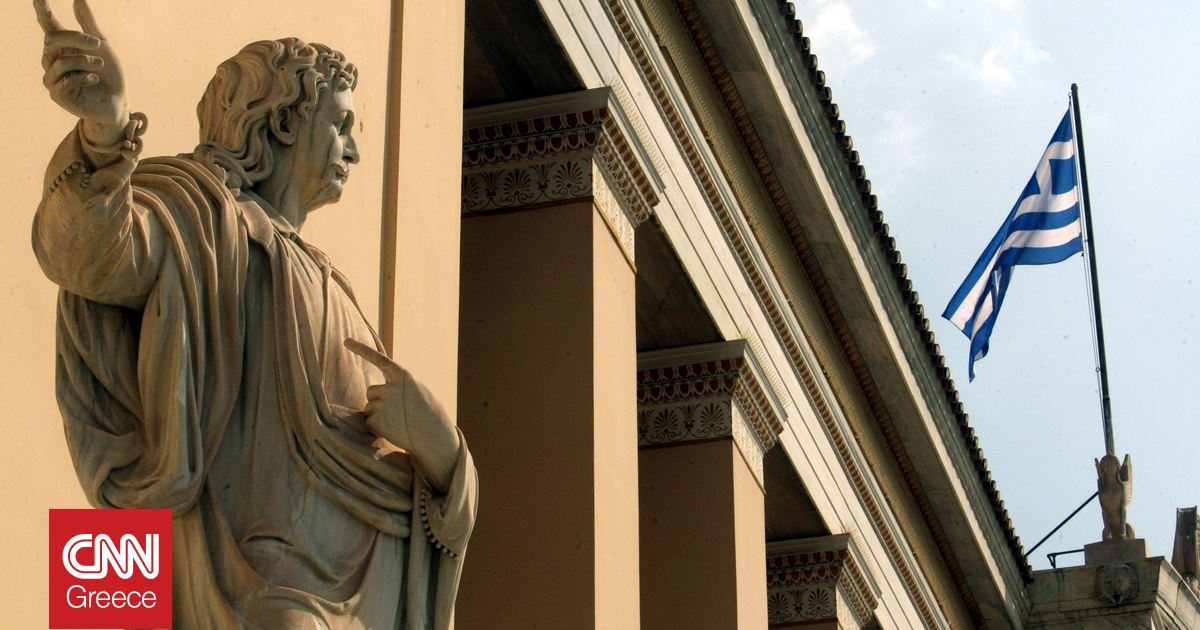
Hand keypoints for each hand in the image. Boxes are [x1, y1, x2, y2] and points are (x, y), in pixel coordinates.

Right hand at [36, 0, 128, 145]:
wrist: (117, 102)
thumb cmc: (108, 74)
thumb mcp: (101, 45)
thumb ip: (88, 24)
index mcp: (61, 47)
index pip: (47, 25)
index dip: (42, 10)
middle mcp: (51, 61)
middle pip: (53, 39)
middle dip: (77, 38)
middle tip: (98, 43)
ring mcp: (52, 78)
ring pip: (61, 61)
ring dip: (85, 61)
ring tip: (99, 65)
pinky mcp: (57, 95)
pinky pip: (67, 80)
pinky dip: (85, 77)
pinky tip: (95, 80)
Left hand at [344, 338, 460, 490]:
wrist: (435, 438)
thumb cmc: (430, 414)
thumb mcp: (419, 391)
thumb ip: (400, 385)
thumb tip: (381, 388)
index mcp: (403, 377)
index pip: (379, 359)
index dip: (362, 350)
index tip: (345, 341)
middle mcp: (391, 388)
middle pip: (372, 391)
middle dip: (379, 400)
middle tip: (398, 412)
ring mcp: (382, 405)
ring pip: (369, 408)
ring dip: (379, 415)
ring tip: (399, 422)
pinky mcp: (376, 422)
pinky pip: (369, 422)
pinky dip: (378, 428)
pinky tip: (394, 430)